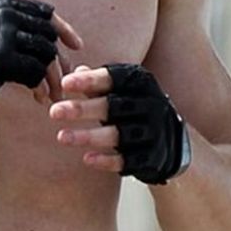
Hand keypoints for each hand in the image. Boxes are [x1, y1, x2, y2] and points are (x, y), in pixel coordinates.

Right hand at [0, 0, 81, 111]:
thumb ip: (20, 31)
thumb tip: (57, 47)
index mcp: (6, 4)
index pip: (46, 14)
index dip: (64, 30)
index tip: (75, 46)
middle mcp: (6, 14)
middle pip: (48, 37)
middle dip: (59, 62)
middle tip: (62, 81)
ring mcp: (3, 35)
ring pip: (44, 56)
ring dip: (51, 79)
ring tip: (51, 95)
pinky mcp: (1, 58)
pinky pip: (33, 73)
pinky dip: (39, 87)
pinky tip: (37, 98)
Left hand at [49, 63, 189, 183]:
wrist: (176, 142)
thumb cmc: (137, 109)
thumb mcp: (124, 91)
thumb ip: (99, 83)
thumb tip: (77, 70)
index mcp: (142, 84)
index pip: (114, 79)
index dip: (90, 81)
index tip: (65, 84)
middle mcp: (150, 105)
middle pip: (113, 106)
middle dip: (82, 109)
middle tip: (54, 112)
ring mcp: (153, 133)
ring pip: (117, 134)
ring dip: (88, 136)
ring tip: (61, 137)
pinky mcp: (151, 158)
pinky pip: (127, 160)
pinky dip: (106, 160)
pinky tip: (87, 159)